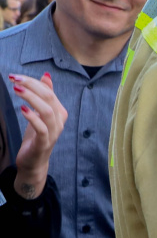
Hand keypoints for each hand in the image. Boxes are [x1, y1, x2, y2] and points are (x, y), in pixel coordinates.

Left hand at [9, 73, 66, 199]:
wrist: (34, 162)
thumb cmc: (36, 137)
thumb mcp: (39, 114)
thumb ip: (45, 96)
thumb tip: (46, 76)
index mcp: (59, 112)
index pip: (49, 92)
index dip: (33, 82)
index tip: (16, 76)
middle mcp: (59, 121)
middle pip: (49, 98)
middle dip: (32, 86)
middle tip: (15, 79)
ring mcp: (53, 132)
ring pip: (47, 111)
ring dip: (32, 98)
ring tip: (17, 90)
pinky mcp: (44, 143)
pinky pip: (41, 128)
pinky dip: (33, 117)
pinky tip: (22, 109)